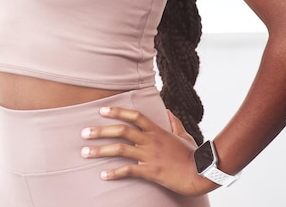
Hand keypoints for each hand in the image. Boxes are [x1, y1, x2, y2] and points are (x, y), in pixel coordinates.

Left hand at [80, 106, 213, 196]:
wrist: (201, 173)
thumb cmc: (194, 155)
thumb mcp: (184, 135)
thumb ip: (174, 123)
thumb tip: (168, 112)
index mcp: (157, 129)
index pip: (134, 115)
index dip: (117, 111)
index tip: (101, 110)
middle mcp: (150, 140)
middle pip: (121, 130)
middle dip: (100, 130)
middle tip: (83, 132)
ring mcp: (150, 155)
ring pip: (120, 149)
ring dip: (100, 150)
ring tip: (85, 152)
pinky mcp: (151, 171)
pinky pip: (129, 170)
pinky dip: (114, 173)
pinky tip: (103, 175)